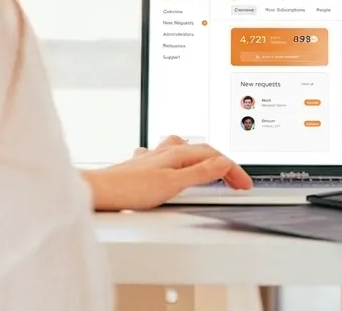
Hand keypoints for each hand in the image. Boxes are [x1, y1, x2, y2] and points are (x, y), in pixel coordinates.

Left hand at [81, 136, 251, 210]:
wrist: (97, 191)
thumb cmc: (128, 189)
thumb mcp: (172, 184)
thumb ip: (199, 173)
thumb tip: (223, 163)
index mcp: (177, 153)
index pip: (215, 157)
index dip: (233, 170)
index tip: (244, 184)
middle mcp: (166, 151)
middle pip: (203, 151)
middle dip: (223, 164)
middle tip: (236, 181)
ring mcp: (154, 158)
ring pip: (185, 150)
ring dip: (203, 158)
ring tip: (212, 167)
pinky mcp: (143, 167)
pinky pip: (167, 157)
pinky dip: (180, 161)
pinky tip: (173, 167)